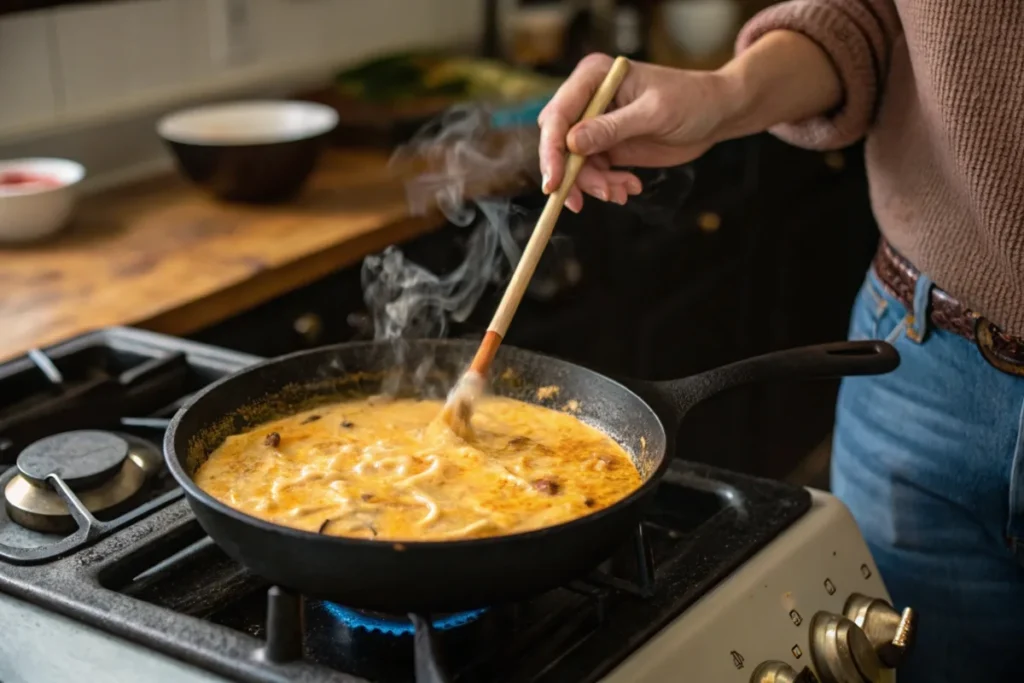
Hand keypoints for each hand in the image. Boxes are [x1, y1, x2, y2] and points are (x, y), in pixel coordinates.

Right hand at [537, 53, 733, 211]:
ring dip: (594, 184)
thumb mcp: (653, 114)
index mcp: (593, 77)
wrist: (715, 114)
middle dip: (570, 174)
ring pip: (574, 163)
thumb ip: (611, 128)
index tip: (555, 182)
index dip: (551, 150)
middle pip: (558, 142)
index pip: (558, 115)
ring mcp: (596, 124)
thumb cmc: (690, 101)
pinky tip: (630, 187)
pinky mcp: (606, 145)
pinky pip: (593, 172)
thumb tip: (571, 144)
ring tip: (621, 191)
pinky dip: (608, 185)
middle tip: (586, 199)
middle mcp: (588, 99)